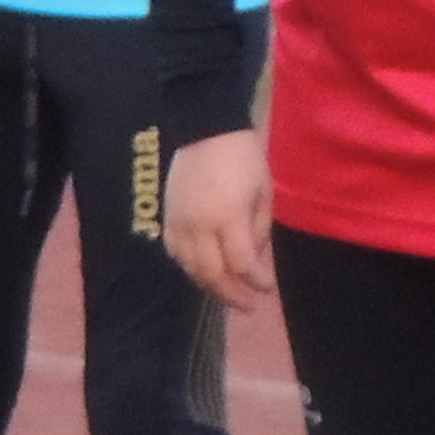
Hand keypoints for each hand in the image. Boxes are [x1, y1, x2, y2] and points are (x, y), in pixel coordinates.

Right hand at [163, 129, 273, 305]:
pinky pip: (176, 253)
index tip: (267, 287)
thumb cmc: (243, 158)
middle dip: (232, 294)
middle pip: (213, 274)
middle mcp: (200, 225)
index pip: (241, 263)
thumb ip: (259, 231)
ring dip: (210, 287)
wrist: (206, 129)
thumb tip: (255, 263)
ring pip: (191, 269)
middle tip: (248, 305)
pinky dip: (189, 269)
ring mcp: (180, 222)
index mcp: (228, 216)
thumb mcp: (263, 192)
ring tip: (227, 294)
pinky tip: (202, 273)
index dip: (255, 281)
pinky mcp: (168, 218)